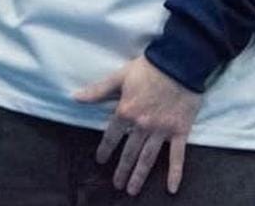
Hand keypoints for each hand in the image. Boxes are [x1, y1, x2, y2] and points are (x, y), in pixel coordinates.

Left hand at [75, 56, 201, 195]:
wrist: (178, 64)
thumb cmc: (147, 69)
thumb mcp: (118, 77)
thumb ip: (98, 91)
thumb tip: (75, 97)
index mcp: (126, 111)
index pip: (112, 136)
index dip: (105, 149)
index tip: (100, 160)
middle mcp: (143, 125)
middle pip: (130, 152)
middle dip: (122, 169)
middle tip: (117, 185)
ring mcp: (162, 131)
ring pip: (149, 158)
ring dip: (140, 175)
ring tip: (132, 190)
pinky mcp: (180, 132)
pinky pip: (178, 156)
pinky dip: (175, 173)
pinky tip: (172, 189)